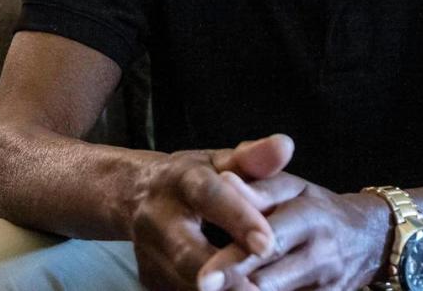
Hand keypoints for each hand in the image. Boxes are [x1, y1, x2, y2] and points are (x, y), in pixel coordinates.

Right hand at [129, 134, 295, 290]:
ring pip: (184, 284)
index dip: (238, 219)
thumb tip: (286, 145)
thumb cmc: (194, 177)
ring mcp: (149, 255)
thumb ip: (254, 158)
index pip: (210, 197)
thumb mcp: (220, 161)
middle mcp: (158, 219)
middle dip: (225, 275)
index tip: (268, 243)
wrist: (136, 195)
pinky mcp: (149, 281)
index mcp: (181, 181)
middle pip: (187, 254)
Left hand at [198, 175, 390, 290]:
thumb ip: (259, 186)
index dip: (236, 261)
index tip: (204, 277)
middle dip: (234, 289)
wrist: (369, 239)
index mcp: (310, 218)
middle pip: (268, 281)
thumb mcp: (293, 188)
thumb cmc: (316, 206)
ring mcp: (325, 286)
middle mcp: (320, 255)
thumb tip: (223, 180)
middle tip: (201, 290)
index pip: (270, 241)